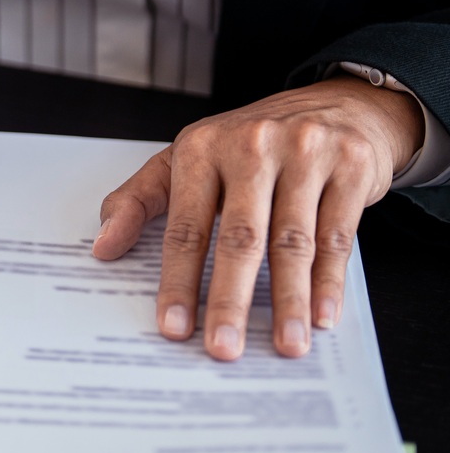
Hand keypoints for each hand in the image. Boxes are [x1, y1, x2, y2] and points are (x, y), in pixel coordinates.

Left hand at [92, 78, 423, 360]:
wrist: (334, 105)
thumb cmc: (249, 143)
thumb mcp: (187, 159)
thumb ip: (140, 201)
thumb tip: (101, 247)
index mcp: (200, 148)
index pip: (184, 227)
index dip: (178, 281)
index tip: (174, 327)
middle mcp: (251, 146)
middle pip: (239, 239)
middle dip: (229, 300)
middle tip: (223, 348)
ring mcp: (305, 153)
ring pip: (292, 242)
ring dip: (288, 301)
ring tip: (284, 344)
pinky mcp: (350, 167)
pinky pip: (338, 236)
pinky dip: (330, 281)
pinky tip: (321, 317)